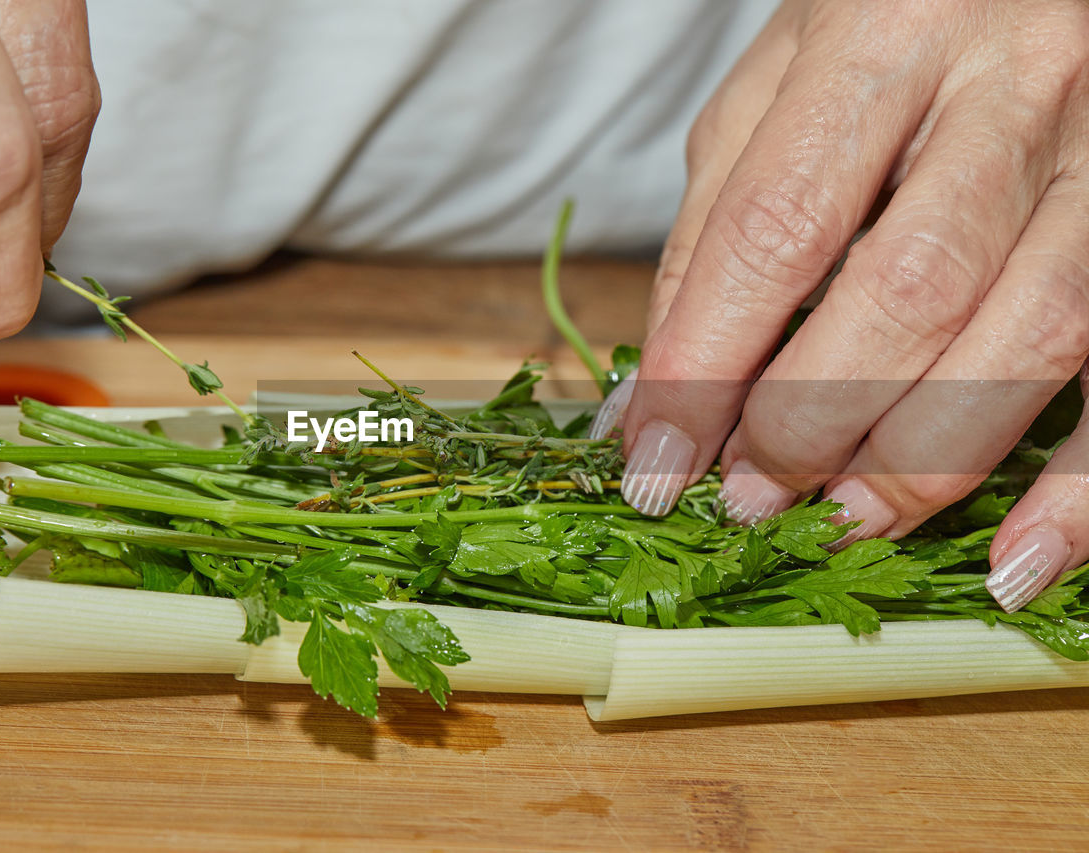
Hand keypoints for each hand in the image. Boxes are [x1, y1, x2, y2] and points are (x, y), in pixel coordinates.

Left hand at [596, 0, 1088, 611]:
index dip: (704, 368)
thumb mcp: (771, 96)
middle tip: (751, 498)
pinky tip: (1012, 558)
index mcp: (880, 37)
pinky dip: (1079, 485)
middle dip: (810, 422)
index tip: (656, 466)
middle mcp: (1012, 85)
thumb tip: (649, 404)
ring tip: (839, 525)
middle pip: (905, 291)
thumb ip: (708, 236)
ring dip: (920, 462)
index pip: (773, 230)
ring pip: (1029, 334)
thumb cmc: (888, 37)